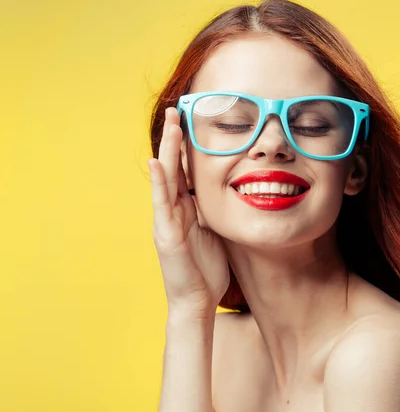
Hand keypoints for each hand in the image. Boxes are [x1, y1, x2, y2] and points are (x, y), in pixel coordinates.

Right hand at [148, 107, 229, 318]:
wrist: (197, 301)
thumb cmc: (206, 269)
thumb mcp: (214, 232)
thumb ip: (213, 211)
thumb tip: (230, 193)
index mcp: (186, 210)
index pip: (185, 171)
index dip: (186, 146)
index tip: (192, 121)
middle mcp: (173, 211)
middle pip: (173, 167)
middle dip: (175, 139)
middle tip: (178, 110)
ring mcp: (167, 222)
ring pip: (165, 178)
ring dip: (167, 150)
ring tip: (170, 124)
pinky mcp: (166, 236)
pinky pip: (161, 204)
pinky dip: (159, 182)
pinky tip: (158, 162)